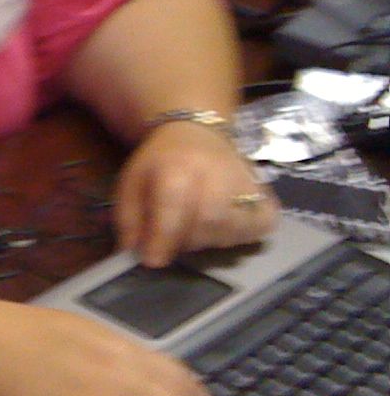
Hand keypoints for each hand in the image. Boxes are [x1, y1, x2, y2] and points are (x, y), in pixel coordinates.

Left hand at [114, 121, 276, 266]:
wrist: (197, 135)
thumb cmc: (160, 164)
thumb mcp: (131, 184)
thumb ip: (129, 219)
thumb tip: (133, 252)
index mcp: (177, 166)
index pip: (174, 205)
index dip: (163, 238)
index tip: (153, 260)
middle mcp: (216, 172)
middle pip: (209, 220)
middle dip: (187, 241)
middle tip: (174, 241)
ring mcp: (246, 182)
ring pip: (235, 228)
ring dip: (211, 240)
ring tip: (195, 230)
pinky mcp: (266, 193)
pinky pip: (262, 225)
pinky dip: (243, 236)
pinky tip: (225, 229)